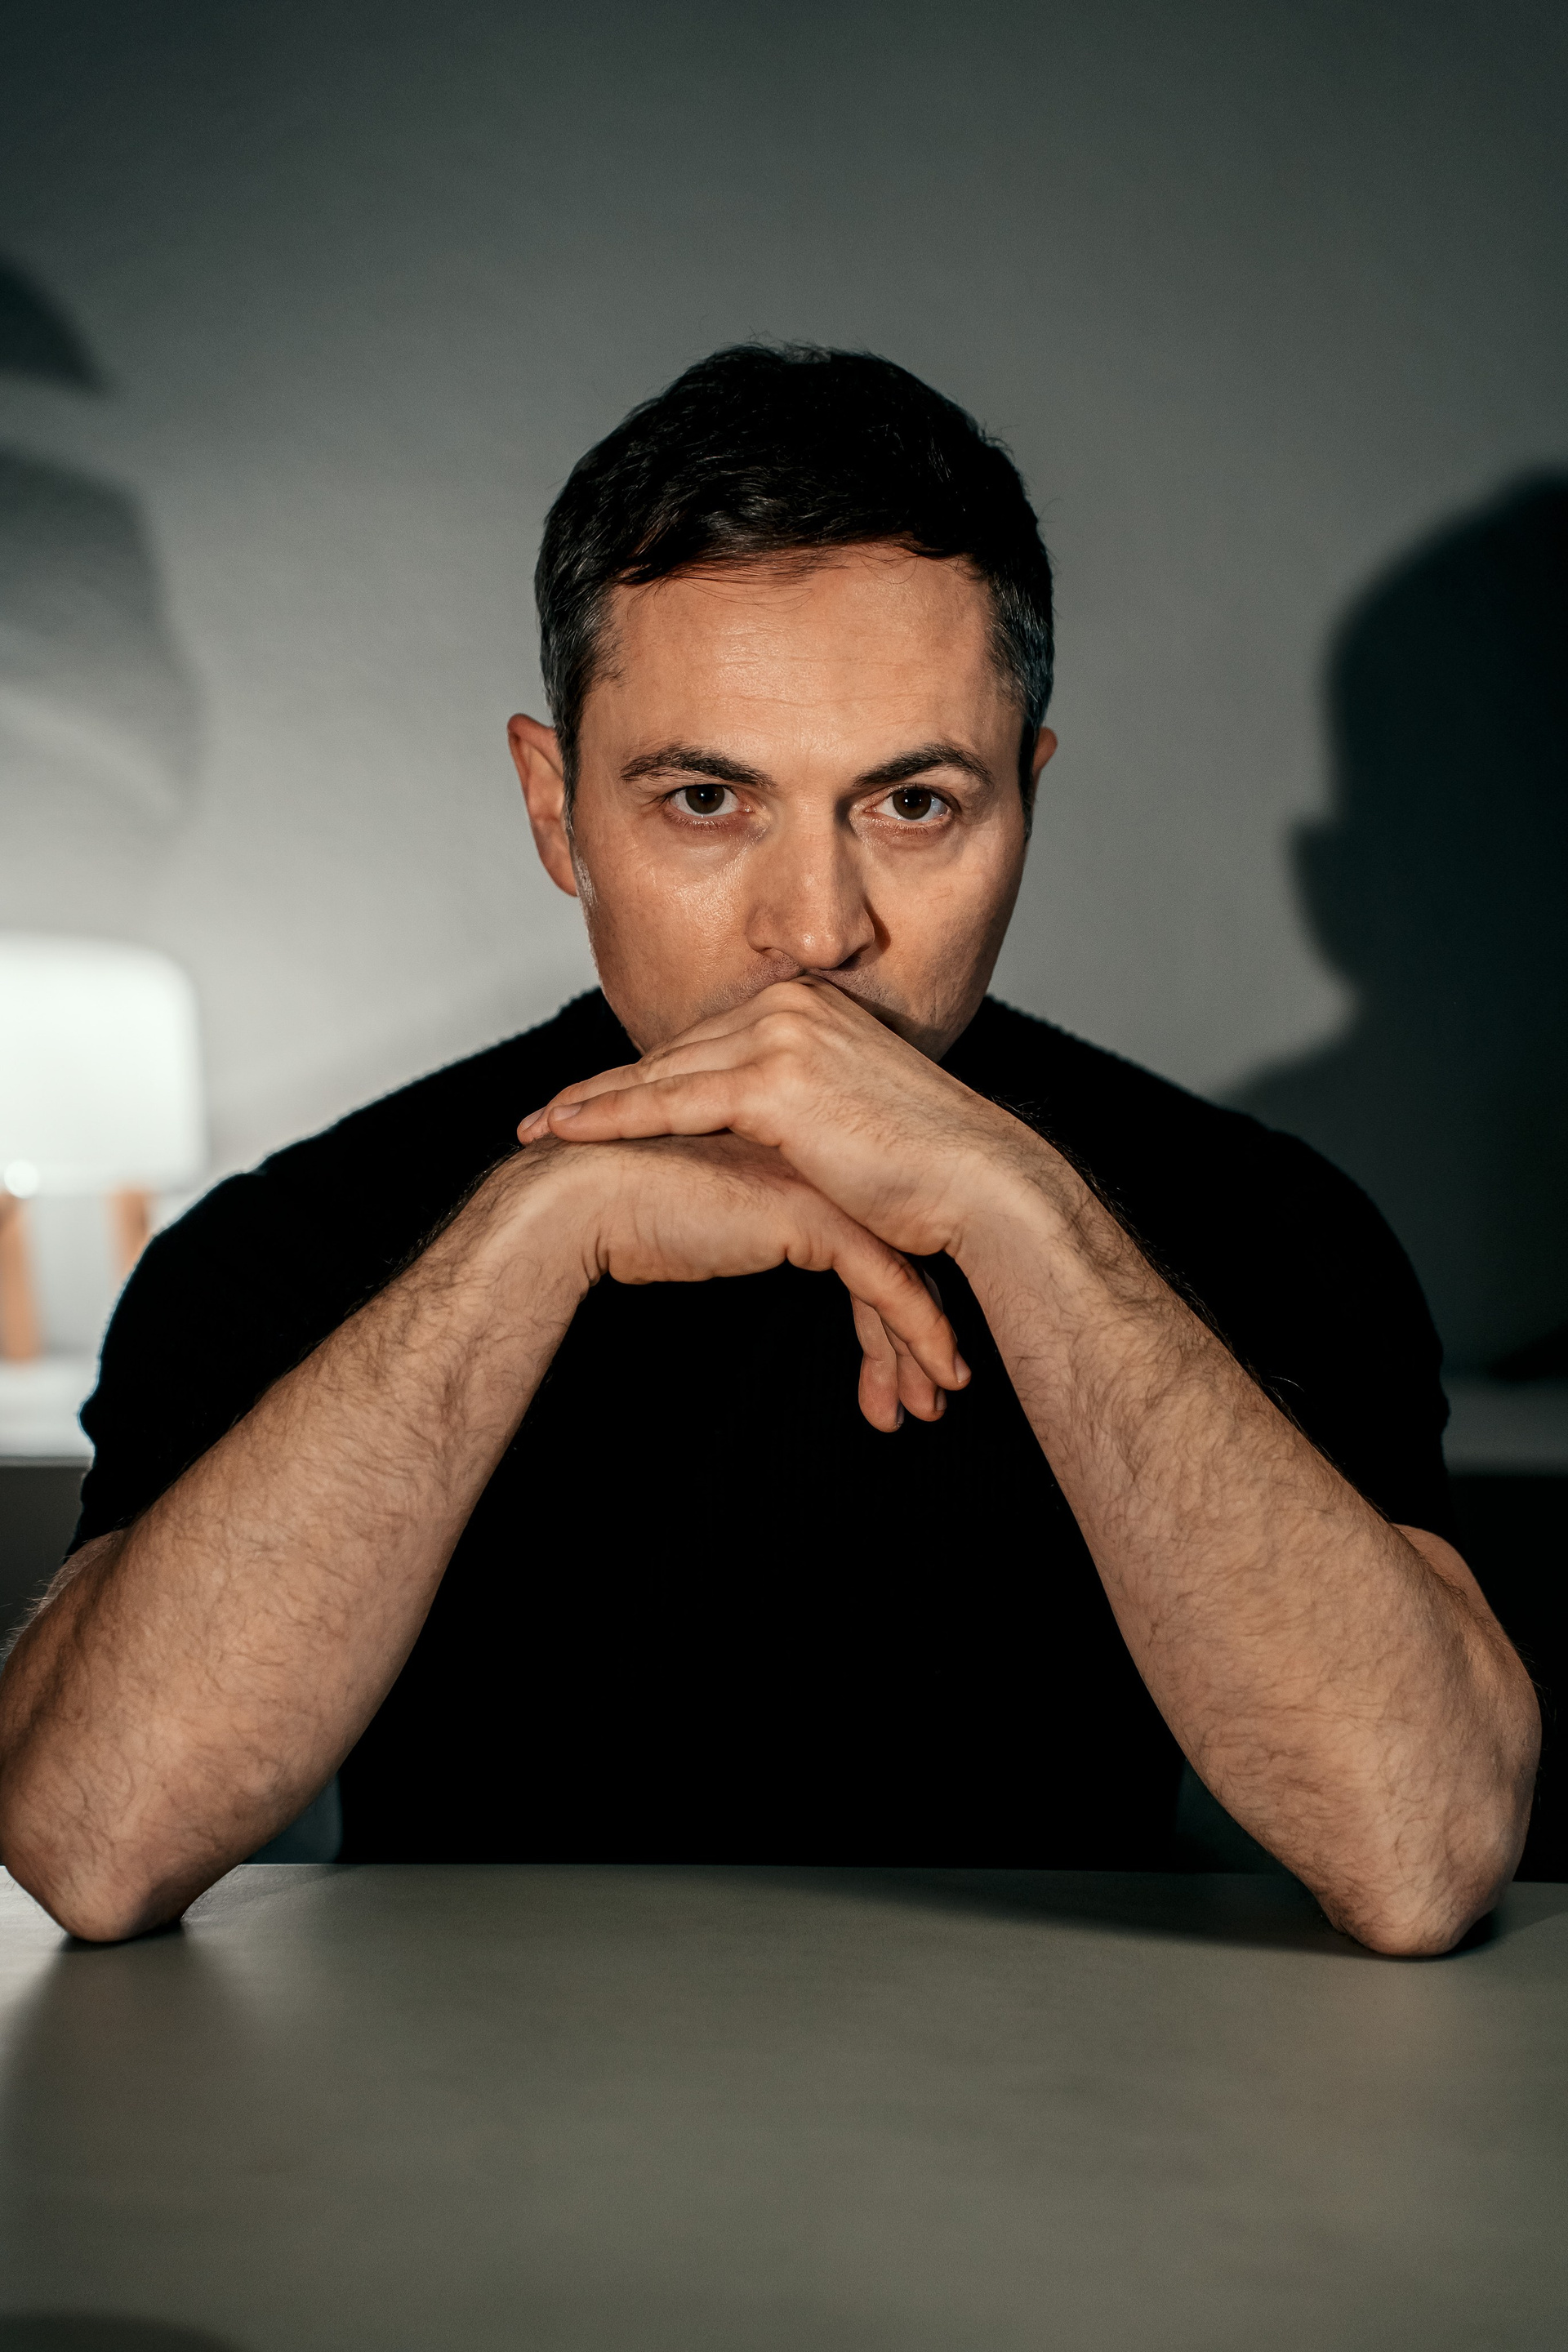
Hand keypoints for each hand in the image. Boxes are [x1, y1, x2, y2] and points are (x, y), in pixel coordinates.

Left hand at [516, 979, 1041, 1260]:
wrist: (978, 1182)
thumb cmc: (928, 1168)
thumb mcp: (854, 1116)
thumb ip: (803, 1107)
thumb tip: (769, 1134)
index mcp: (812, 1004)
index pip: (707, 1040)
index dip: (645, 1073)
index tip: (593, 1098)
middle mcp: (792, 1004)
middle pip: (673, 1050)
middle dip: (605, 1085)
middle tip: (547, 1114)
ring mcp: (781, 1035)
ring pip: (661, 1073)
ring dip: (591, 1102)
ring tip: (540, 1128)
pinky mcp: (772, 1082)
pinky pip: (669, 1102)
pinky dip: (611, 1118)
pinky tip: (567, 1132)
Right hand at [523, 1130, 967, 1431]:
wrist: (577, 1201)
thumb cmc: (620, 1215)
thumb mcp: (703, 1226)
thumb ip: (745, 1233)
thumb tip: (761, 1265)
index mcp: (796, 1156)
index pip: (868, 1228)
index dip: (891, 1300)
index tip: (906, 1364)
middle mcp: (817, 1162)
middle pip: (894, 1247)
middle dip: (917, 1328)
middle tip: (933, 1390)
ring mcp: (819, 1182)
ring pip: (901, 1266)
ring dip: (921, 1342)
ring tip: (929, 1404)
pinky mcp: (813, 1214)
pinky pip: (887, 1284)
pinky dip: (917, 1335)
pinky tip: (924, 1383)